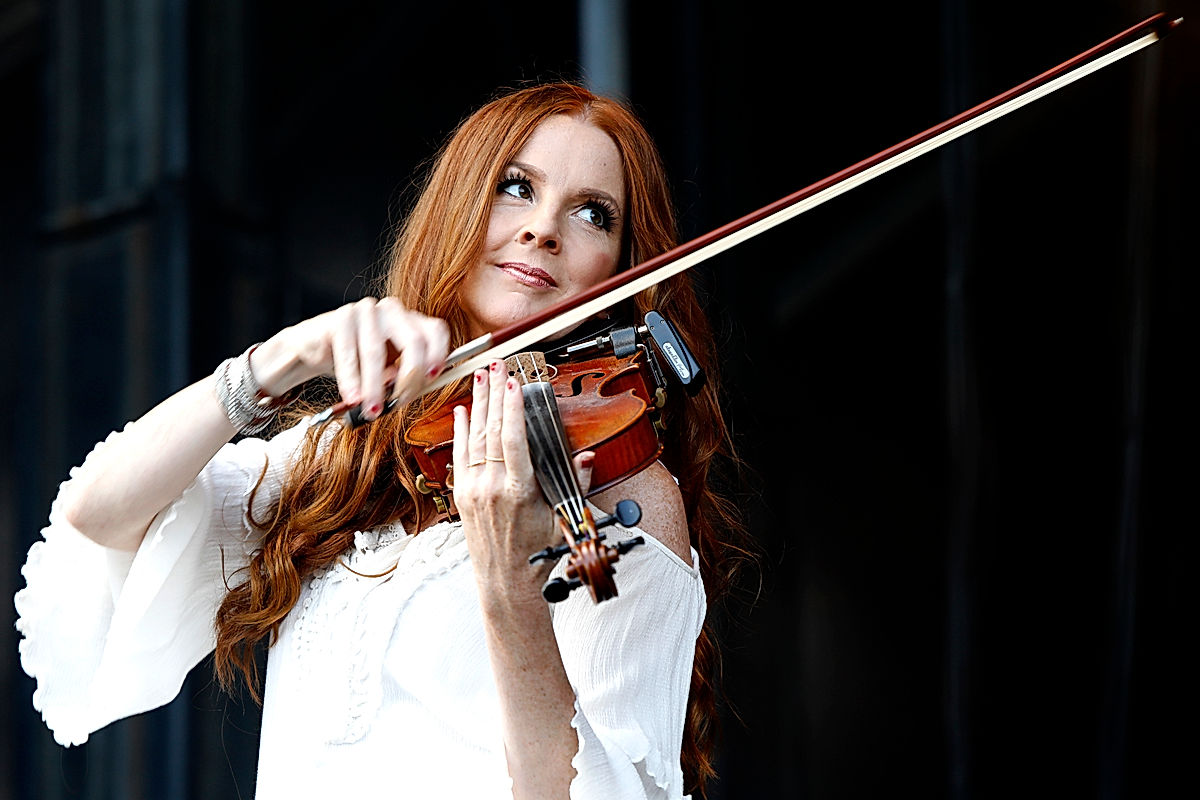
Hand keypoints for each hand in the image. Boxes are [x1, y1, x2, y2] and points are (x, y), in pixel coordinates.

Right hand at [250, 297, 449, 420]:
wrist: (312, 350)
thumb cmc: (356, 362)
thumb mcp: (386, 372)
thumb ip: (404, 378)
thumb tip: (416, 389)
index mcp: (409, 321)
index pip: (435, 330)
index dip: (439, 354)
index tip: (432, 378)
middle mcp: (392, 311)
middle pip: (413, 341)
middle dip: (409, 378)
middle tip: (400, 402)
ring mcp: (366, 311)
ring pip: (377, 352)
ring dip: (375, 386)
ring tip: (372, 411)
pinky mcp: (340, 318)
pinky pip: (349, 353)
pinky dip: (351, 380)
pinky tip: (352, 398)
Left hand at [451, 360, 593, 598]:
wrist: (506, 580)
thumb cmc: (537, 551)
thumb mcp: (563, 516)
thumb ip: (576, 483)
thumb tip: (587, 457)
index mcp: (519, 491)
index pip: (513, 440)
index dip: (513, 409)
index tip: (515, 384)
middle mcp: (492, 487)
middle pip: (492, 430)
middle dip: (495, 394)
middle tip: (498, 366)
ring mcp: (473, 490)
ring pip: (475, 438)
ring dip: (478, 404)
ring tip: (481, 377)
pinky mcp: (462, 495)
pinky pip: (460, 455)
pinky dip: (460, 430)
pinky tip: (462, 410)